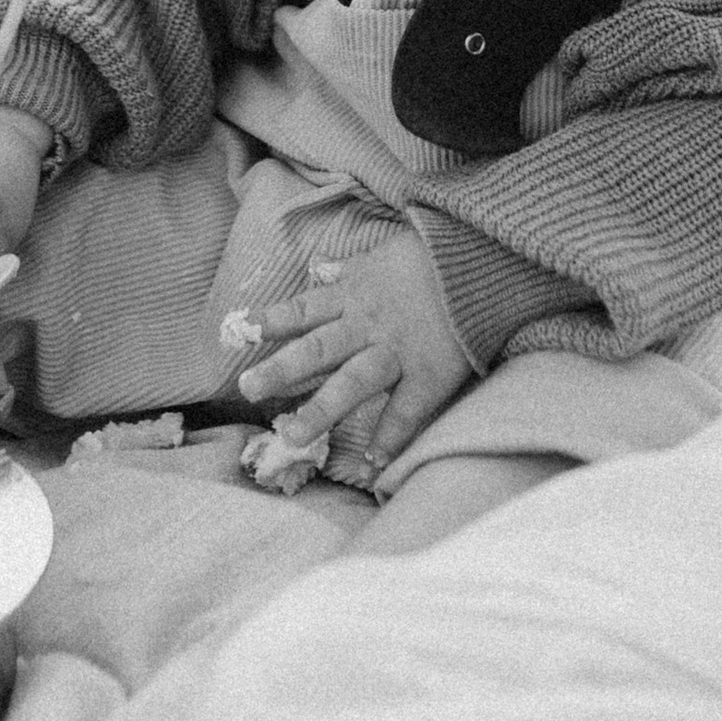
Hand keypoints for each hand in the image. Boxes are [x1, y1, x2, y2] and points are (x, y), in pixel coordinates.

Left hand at [236, 225, 469, 486]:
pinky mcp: (430, 371)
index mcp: (353, 294)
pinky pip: (406, 409)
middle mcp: (368, 324)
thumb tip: (318, 271)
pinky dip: (390, 436)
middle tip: (247, 389)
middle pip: (318, 349)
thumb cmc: (431, 258)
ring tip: (292, 436)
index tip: (236, 332)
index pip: (303, 309)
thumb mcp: (381, 256)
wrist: (485, 260)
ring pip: (353, 382)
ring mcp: (397, 350)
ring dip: (322, 410)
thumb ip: (347, 270)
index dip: (270, 321)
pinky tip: (371, 463)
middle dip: (281, 370)